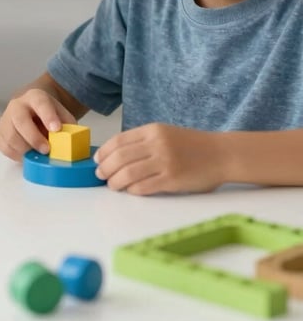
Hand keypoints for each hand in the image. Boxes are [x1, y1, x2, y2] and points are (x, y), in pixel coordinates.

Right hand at [0, 88, 77, 160]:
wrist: (32, 109)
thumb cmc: (48, 114)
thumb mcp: (62, 114)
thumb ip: (67, 125)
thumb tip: (71, 142)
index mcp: (35, 97)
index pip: (40, 103)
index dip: (48, 116)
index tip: (56, 129)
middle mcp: (17, 106)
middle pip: (20, 119)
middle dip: (33, 137)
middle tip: (46, 150)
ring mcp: (6, 119)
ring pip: (10, 136)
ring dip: (25, 150)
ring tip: (38, 155)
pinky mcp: (0, 134)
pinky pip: (5, 147)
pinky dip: (17, 155)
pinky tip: (28, 155)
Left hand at [93, 123, 225, 194]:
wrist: (222, 154)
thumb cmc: (192, 145)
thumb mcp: (165, 134)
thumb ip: (143, 141)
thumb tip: (115, 155)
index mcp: (152, 130)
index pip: (118, 141)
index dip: (104, 152)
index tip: (97, 161)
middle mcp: (157, 144)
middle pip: (120, 157)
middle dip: (105, 168)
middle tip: (101, 176)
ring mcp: (165, 162)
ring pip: (128, 173)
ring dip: (115, 182)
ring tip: (113, 185)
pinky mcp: (173, 179)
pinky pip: (144, 186)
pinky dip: (133, 190)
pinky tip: (131, 191)